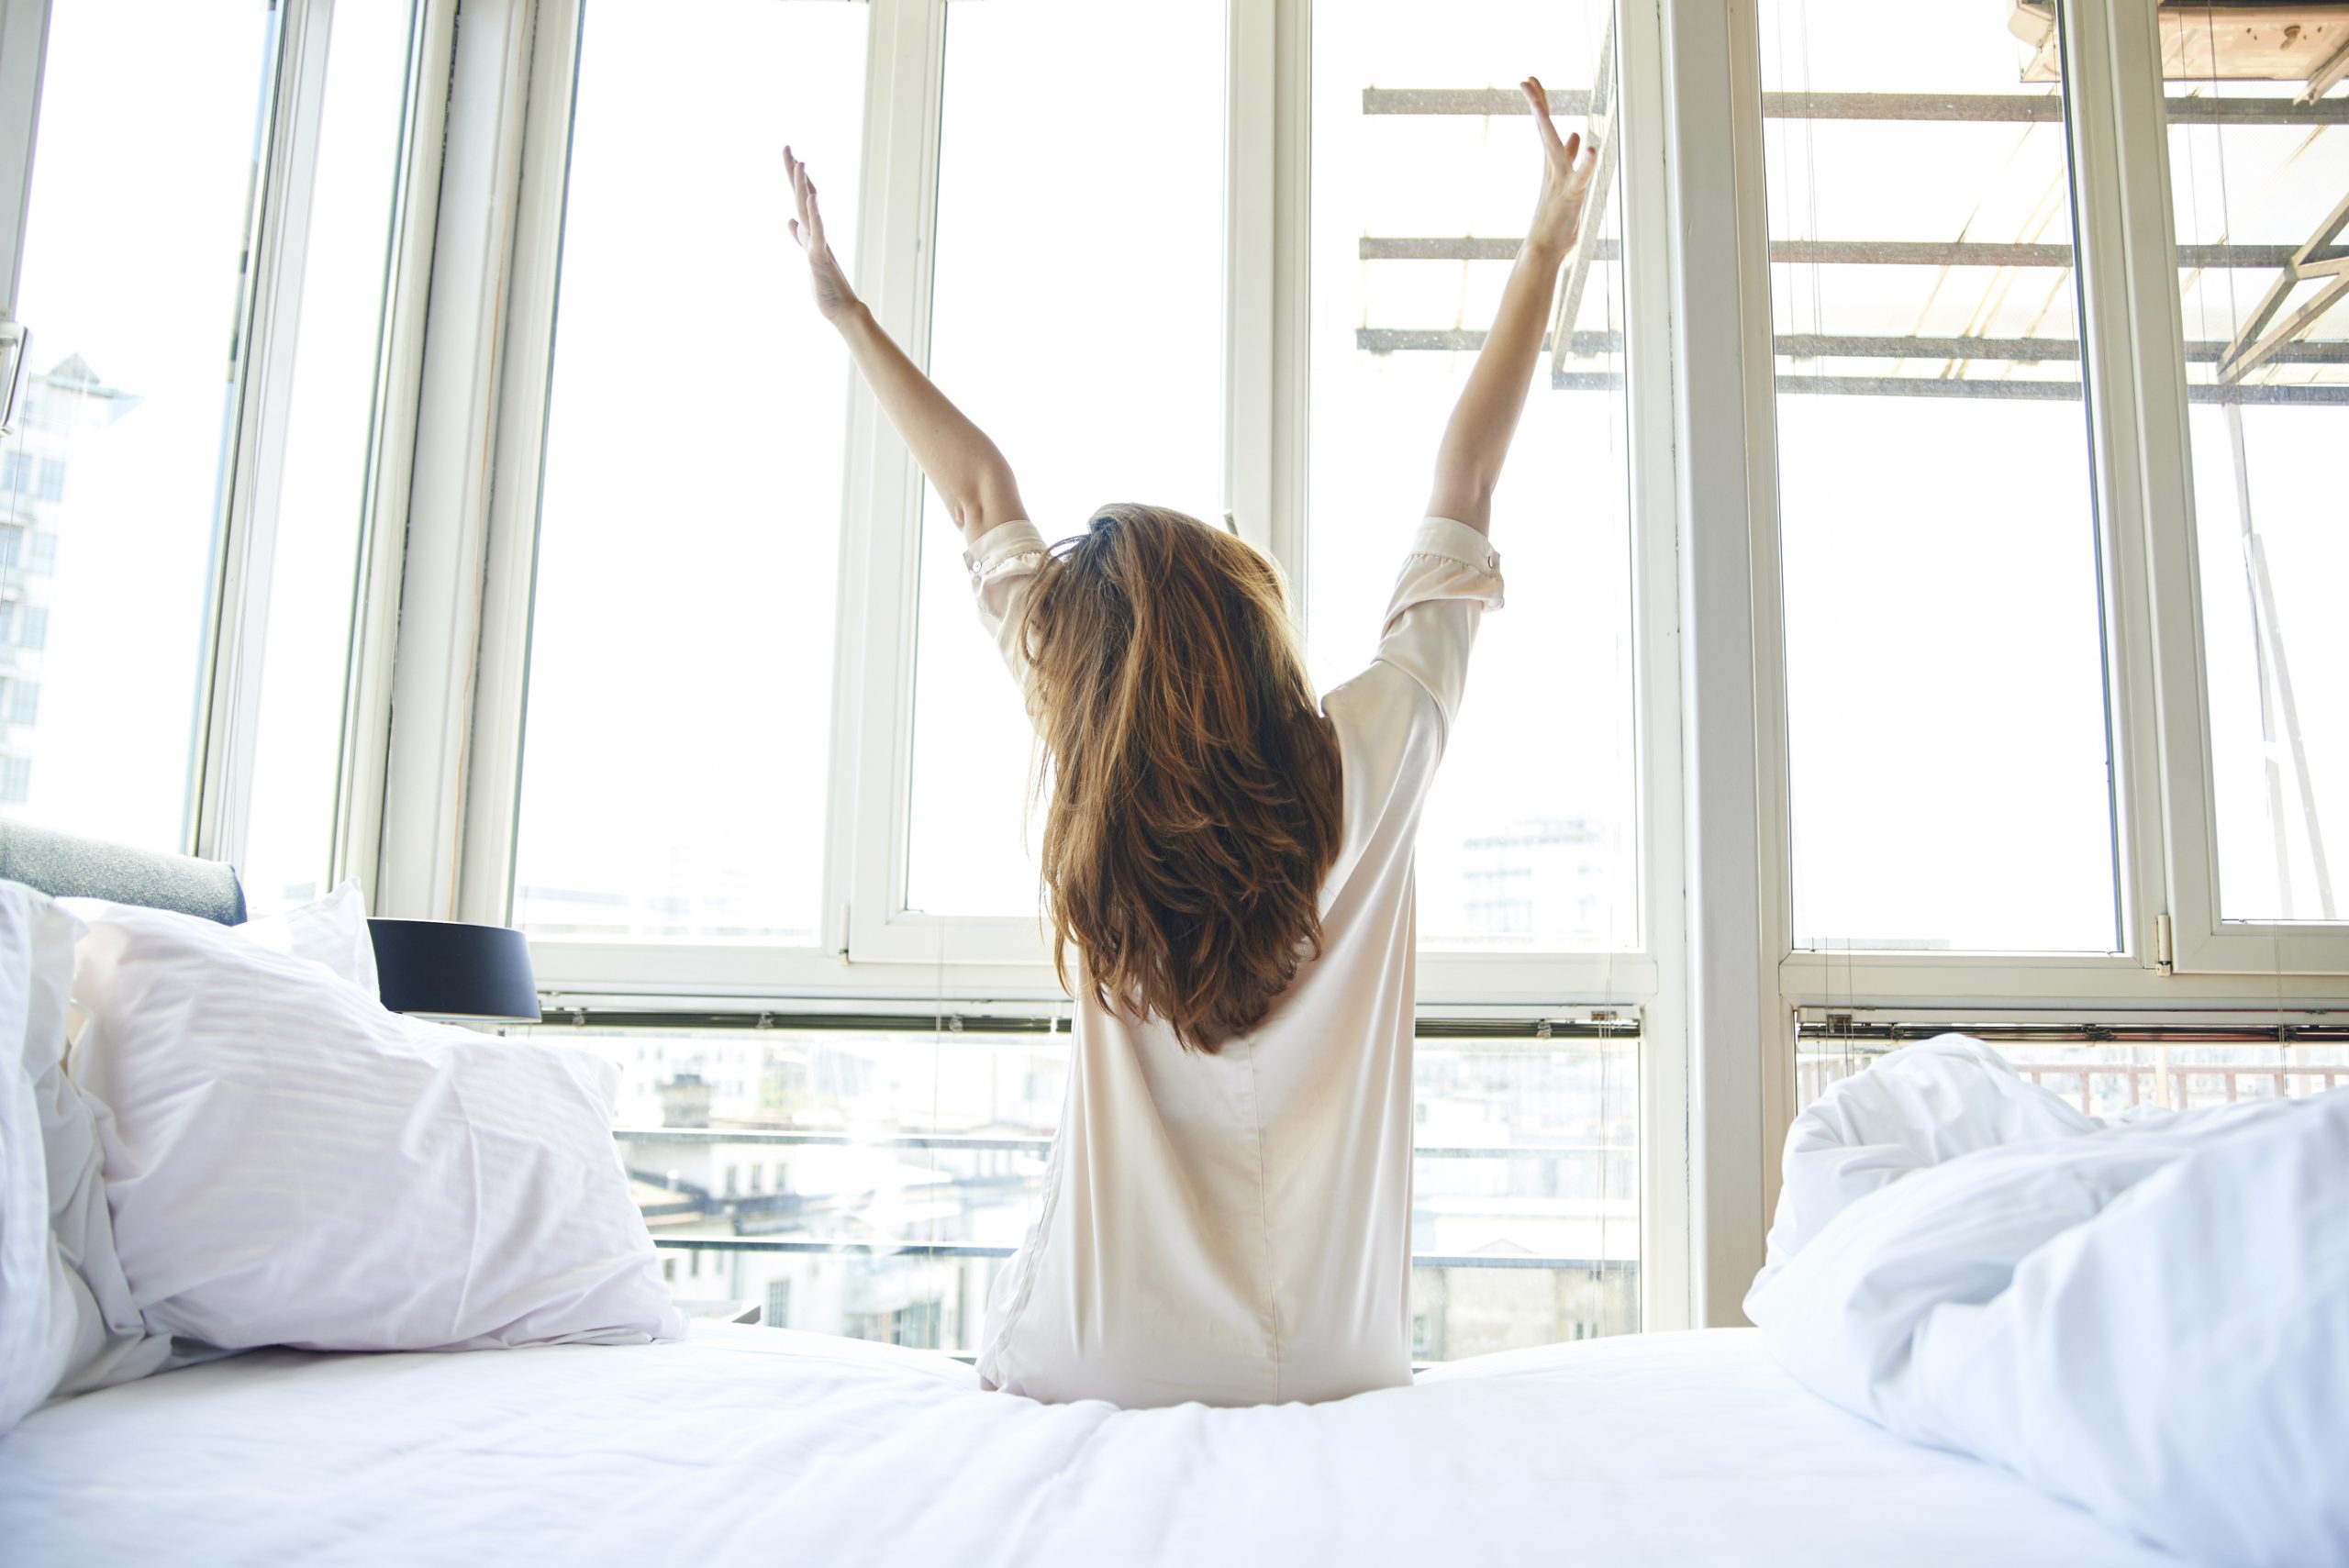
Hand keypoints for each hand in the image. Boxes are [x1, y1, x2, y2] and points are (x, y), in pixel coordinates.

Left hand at [784, 146, 857, 321]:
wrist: (842, 308)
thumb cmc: (826, 284)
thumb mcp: (808, 254)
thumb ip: (800, 235)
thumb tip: (790, 220)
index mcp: (811, 231)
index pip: (802, 198)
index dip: (795, 177)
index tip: (790, 155)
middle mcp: (816, 232)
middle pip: (803, 197)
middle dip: (794, 173)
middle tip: (787, 148)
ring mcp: (818, 243)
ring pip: (809, 210)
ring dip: (803, 187)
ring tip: (799, 164)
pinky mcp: (820, 257)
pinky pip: (817, 233)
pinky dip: (814, 215)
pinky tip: (810, 199)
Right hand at [1520, 78, 1597, 254]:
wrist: (1543, 247)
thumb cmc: (1554, 219)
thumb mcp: (1565, 181)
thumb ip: (1569, 156)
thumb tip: (1575, 135)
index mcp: (1552, 163)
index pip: (1545, 126)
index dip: (1540, 103)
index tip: (1530, 81)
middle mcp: (1552, 167)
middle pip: (1544, 129)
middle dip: (1537, 103)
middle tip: (1527, 80)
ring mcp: (1560, 180)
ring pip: (1552, 146)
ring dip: (1545, 124)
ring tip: (1537, 104)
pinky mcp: (1571, 195)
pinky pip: (1581, 177)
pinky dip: (1587, 164)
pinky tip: (1593, 150)